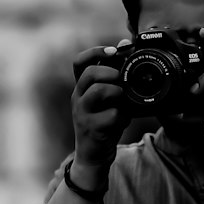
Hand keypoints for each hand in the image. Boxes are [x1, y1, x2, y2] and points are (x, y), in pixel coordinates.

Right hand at [70, 44, 130, 172]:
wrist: (93, 156)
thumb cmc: (103, 124)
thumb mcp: (108, 100)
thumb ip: (114, 78)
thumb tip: (125, 47)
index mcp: (82, 87)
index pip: (80, 62)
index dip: (96, 52)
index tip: (114, 51)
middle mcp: (78, 98)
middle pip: (89, 73)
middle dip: (110, 72)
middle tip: (121, 80)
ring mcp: (82, 113)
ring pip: (98, 91)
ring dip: (116, 92)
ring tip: (123, 100)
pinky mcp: (92, 129)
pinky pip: (112, 115)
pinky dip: (123, 116)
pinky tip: (124, 120)